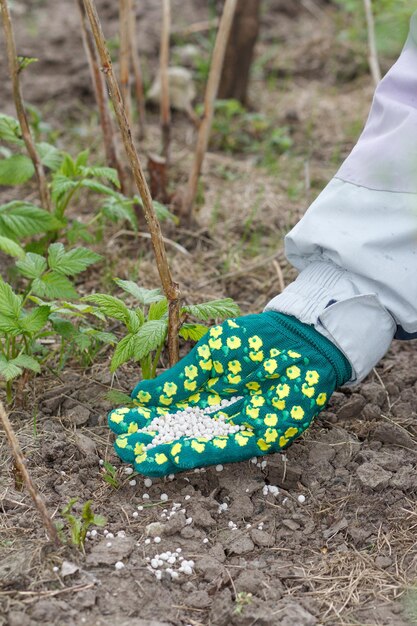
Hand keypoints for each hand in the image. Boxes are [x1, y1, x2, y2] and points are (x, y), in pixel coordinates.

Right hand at [108, 311, 350, 476]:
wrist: (300, 338)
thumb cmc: (255, 340)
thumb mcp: (210, 354)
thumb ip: (179, 377)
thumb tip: (141, 393)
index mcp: (208, 391)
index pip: (171, 409)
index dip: (145, 417)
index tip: (118, 423)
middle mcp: (220, 412)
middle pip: (180, 431)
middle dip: (151, 439)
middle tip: (122, 447)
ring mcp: (239, 426)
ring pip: (198, 444)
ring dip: (168, 453)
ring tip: (139, 459)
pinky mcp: (260, 437)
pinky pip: (225, 449)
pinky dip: (197, 453)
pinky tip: (172, 456)